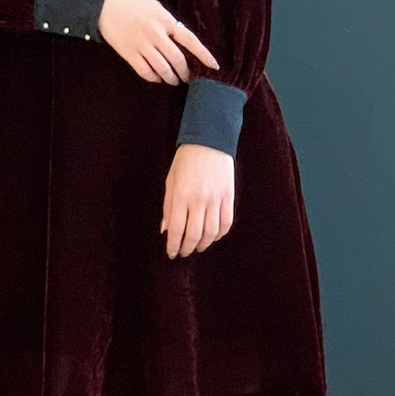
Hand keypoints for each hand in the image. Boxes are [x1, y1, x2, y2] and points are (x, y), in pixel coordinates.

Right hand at [97, 0, 219, 84]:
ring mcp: (142, 45)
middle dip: (185, 72)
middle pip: (177, 59)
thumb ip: (168, 23)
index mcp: (165, 20)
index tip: (214, 66)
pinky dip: (154, 78)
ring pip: (163, 69)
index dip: (204, 55)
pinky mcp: (129, 53)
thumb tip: (181, 39)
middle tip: (188, 77)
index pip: (190, 40)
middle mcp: (156, 34)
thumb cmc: (131, 1)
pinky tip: (157, 78)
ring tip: (173, 80)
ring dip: (171, 78)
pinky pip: (145, 71)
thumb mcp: (155, 6)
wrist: (105, 3)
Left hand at [160, 143, 234, 257]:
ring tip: (197, 247)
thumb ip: (168, 208)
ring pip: (211, 232)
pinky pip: (226, 222)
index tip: (171, 253)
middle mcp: (199, 200)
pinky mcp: (229, 196)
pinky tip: (213, 236)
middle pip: (194, 234)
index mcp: (181, 196)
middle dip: (188, 248)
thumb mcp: (170, 182)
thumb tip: (166, 230)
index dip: (173, 245)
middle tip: (184, 253)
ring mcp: (216, 199)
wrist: (209, 142)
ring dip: (204, 244)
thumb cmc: (185, 162)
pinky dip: (220, 234)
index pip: (177, 229)